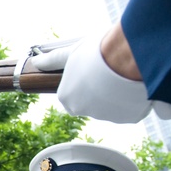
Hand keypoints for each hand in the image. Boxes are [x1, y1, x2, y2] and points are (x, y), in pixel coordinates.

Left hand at [32, 33, 150, 123]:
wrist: (127, 58)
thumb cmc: (96, 54)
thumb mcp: (71, 53)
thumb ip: (52, 60)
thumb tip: (36, 62)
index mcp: (66, 96)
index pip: (70, 94)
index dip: (82, 83)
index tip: (92, 72)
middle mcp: (82, 110)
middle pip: (90, 102)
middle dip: (99, 90)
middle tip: (108, 72)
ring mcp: (105, 115)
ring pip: (111, 106)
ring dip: (115, 95)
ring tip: (122, 75)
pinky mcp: (127, 117)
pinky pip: (129, 109)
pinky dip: (132, 99)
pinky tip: (134, 84)